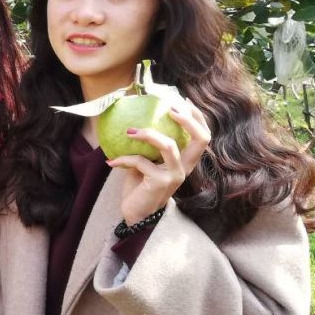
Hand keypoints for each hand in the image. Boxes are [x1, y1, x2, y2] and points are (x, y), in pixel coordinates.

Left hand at [107, 100, 211, 225]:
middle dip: (188, 120)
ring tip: (129, 131)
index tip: (181, 101)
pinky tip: (111, 162)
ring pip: (169, 146)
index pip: (203, 136)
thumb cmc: (141, 185)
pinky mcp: (161, 182)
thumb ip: (148, 145)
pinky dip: (124, 159)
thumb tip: (134, 119)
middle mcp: (186, 167)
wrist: (136, 213)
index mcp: (186, 161)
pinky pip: (141, 162)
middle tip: (170, 109)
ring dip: (148, 134)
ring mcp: (175, 175)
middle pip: (202, 139)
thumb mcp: (146, 161)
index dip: (197, 117)